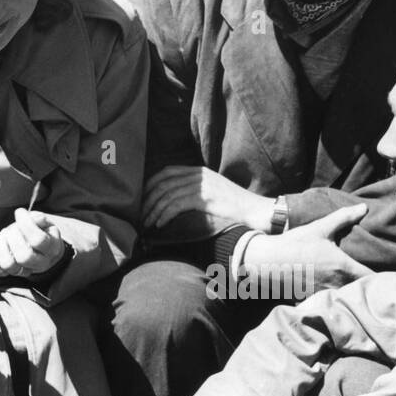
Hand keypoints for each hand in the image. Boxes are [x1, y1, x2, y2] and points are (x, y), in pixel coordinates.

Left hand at [0, 208, 64, 277]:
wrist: (39, 248)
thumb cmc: (40, 231)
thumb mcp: (43, 222)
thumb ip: (38, 219)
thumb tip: (35, 219)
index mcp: (52, 249)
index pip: (39, 240)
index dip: (26, 224)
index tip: (20, 213)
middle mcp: (41, 263)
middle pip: (24, 256)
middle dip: (13, 237)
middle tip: (12, 227)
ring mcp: (25, 271)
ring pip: (8, 264)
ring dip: (1, 246)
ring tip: (4, 235)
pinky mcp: (10, 273)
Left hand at [142, 166, 274, 233]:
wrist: (253, 210)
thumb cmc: (234, 206)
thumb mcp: (213, 192)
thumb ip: (195, 191)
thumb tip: (175, 201)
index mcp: (199, 171)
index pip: (167, 171)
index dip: (151, 184)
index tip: (143, 198)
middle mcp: (198, 175)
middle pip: (163, 183)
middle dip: (149, 200)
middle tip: (142, 215)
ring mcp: (201, 185)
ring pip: (167, 195)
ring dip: (154, 211)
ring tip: (148, 223)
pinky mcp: (203, 198)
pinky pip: (176, 205)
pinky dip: (165, 215)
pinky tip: (160, 224)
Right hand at [242, 205, 371, 292]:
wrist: (266, 261)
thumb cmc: (295, 243)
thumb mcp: (320, 228)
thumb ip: (344, 218)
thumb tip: (363, 208)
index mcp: (342, 267)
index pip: (371, 278)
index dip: (380, 278)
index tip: (385, 275)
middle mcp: (335, 284)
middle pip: (360, 291)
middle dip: (366, 288)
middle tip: (372, 282)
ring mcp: (323, 295)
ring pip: (344, 299)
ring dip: (349, 294)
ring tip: (353, 289)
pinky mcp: (311, 302)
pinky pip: (327, 303)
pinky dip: (331, 300)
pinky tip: (330, 293)